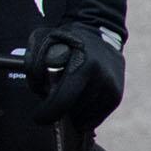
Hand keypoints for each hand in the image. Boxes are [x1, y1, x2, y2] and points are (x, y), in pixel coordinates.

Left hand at [28, 0, 125, 126]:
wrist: (100, 33)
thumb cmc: (65, 39)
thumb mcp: (43, 40)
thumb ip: (34, 64)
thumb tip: (41, 91)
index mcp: (84, 65)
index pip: (64, 100)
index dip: (48, 113)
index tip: (38, 117)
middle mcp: (102, 78)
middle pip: (72, 110)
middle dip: (59, 109)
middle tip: (50, 102)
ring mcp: (112, 89)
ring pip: (84, 116)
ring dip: (71, 111)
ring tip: (66, 93)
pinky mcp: (116, 96)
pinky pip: (95, 117)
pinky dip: (82, 114)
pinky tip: (76, 99)